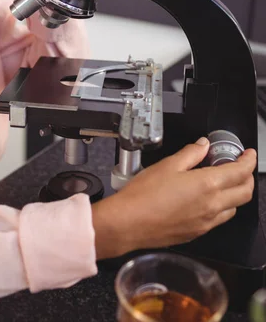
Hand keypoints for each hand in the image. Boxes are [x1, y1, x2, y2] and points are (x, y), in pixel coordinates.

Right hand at [92, 137, 255, 259]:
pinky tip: (206, 199)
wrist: (129, 223)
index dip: (248, 160)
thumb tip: (203, 145)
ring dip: (235, 194)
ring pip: (234, 208)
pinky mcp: (197, 233)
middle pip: (245, 193)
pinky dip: (221, 207)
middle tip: (239, 166)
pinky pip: (219, 219)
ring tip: (222, 182)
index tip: (248, 154)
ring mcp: (206, 222)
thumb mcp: (167, 164)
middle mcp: (212, 206)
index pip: (240, 172)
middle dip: (248, 177)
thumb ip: (190, 153)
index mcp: (207, 185)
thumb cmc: (144, 195)